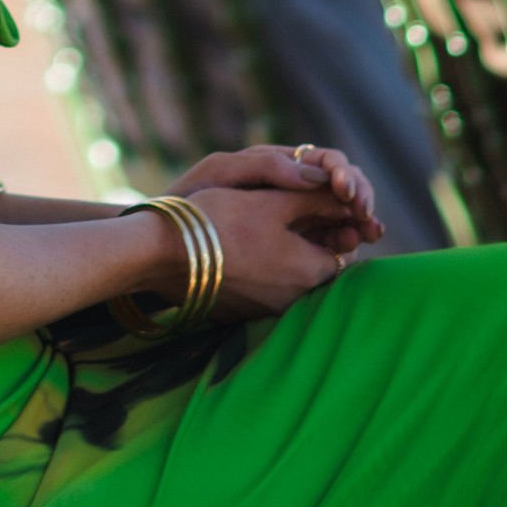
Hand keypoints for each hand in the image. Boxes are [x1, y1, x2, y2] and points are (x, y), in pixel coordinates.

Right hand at [165, 151, 379, 324]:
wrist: (161, 255)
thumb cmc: (220, 222)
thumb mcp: (272, 201)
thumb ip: (315, 197)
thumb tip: (345, 195)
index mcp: (309, 273)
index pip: (343, 249)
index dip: (337, 222)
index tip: (323, 202)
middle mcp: (293, 300)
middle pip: (317, 264)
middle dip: (314, 236)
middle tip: (295, 208)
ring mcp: (265, 309)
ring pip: (291, 275)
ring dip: (288, 251)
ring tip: (267, 221)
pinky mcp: (241, 310)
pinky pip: (266, 286)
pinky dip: (265, 265)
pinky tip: (244, 243)